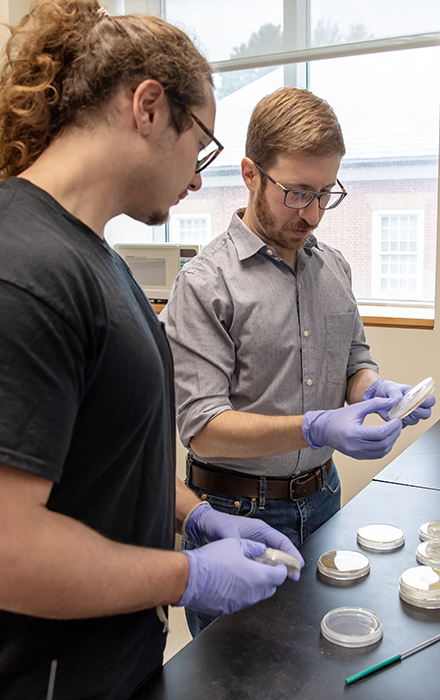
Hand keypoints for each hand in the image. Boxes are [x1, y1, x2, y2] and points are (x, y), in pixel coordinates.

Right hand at [177, 538, 286, 615]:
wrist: (189, 578)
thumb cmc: (211, 561)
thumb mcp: (235, 544)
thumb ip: (253, 547)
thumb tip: (260, 549)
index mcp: (258, 577)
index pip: (280, 576)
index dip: (281, 569)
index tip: (279, 565)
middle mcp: (252, 594)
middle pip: (270, 588)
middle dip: (269, 578)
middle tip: (262, 568)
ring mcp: (240, 604)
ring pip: (255, 596)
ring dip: (254, 586)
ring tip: (243, 573)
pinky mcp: (227, 609)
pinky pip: (240, 601)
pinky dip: (240, 593)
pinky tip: (229, 582)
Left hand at [184, 503, 303, 579]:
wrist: (202, 525)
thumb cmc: (215, 523)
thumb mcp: (227, 531)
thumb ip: (236, 541)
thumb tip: (242, 549)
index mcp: (259, 529)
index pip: (281, 541)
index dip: (291, 553)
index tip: (298, 564)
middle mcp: (258, 538)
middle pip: (278, 552)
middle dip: (287, 564)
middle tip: (294, 577)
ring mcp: (252, 547)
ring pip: (269, 559)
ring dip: (275, 569)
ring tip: (281, 581)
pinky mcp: (245, 554)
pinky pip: (259, 564)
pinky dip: (263, 572)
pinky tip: (264, 581)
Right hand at [302, 398, 401, 459]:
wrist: (323, 429)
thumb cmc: (338, 417)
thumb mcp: (358, 407)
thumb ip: (376, 404)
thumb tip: (393, 402)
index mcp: (353, 433)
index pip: (380, 433)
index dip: (392, 427)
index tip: (397, 419)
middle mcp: (355, 446)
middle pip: (383, 444)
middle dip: (394, 433)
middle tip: (398, 424)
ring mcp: (357, 454)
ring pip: (382, 452)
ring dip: (392, 441)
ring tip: (393, 430)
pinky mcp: (359, 456)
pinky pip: (377, 455)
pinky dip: (385, 447)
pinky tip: (386, 438)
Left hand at [363, 378, 435, 426]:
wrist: (377, 395)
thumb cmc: (387, 389)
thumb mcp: (390, 387)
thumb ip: (395, 393)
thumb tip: (398, 399)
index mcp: (417, 395)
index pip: (430, 400)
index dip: (427, 402)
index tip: (417, 400)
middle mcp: (416, 406)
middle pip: (426, 413)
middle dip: (418, 411)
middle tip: (407, 407)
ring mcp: (409, 415)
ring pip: (415, 420)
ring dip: (407, 416)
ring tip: (398, 410)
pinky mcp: (401, 421)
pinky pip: (404, 425)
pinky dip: (399, 421)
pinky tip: (393, 415)